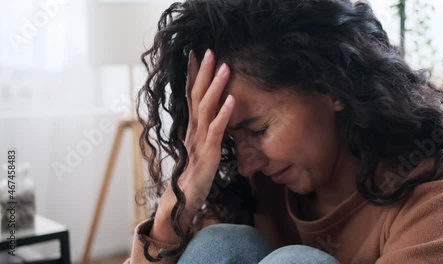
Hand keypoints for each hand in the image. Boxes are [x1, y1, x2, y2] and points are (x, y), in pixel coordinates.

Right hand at [156, 49, 233, 224]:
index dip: (193, 74)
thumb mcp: (201, 145)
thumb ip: (206, 129)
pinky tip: (232, 100)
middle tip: (209, 50)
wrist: (184, 197)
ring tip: (225, 67)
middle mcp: (193, 129)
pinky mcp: (208, 153)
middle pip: (197, 95)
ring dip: (215, 87)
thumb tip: (213, 113)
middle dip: (203, 72)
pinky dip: (224, 114)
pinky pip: (216, 130)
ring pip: (206, 108)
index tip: (196, 53)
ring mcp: (199, 140)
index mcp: (192, 126)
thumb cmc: (194, 171)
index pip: (191, 95)